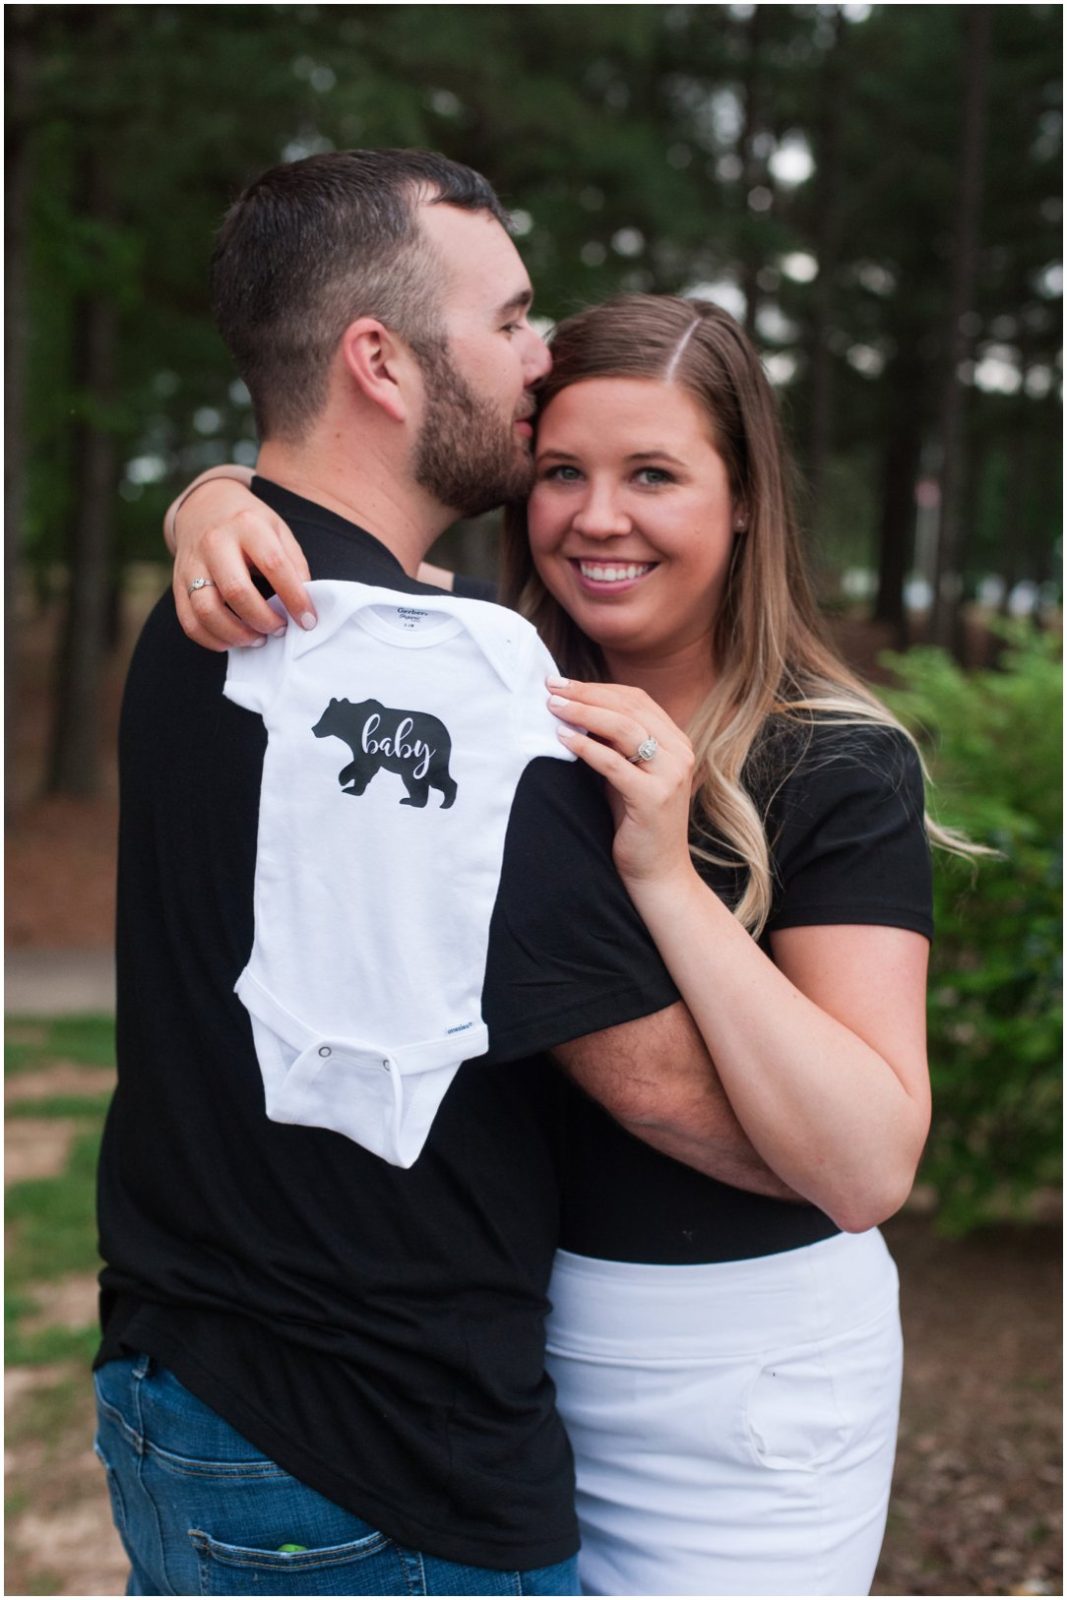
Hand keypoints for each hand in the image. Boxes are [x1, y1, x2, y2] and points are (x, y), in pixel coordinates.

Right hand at [172, 478, 314, 650]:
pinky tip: (233, 641)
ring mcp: (192, 563)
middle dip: (263, 620)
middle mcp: (215, 542)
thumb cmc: (249, 524)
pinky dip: (212, 639)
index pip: (274, 565)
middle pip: (236, 590)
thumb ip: (294, 564)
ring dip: (236, 634)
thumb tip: (305, 604)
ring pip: (207, 610)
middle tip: (279, 629)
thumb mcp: (278, 530)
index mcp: (247, 525)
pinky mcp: (177, 582)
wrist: (204, 507)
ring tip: (257, 639)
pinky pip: (189, 621)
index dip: (294, 598)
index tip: (308, 621)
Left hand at [546, 676, 697, 887]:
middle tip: (551, 688)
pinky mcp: (653, 797)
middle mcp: (679, 753)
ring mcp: (670, 774)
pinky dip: (586, 747)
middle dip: (586, 694)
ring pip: (623, 728)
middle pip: (628, 707)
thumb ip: (612, 744)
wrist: (658, 873)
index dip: (597, 687)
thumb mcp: (625, 773)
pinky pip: (614, 763)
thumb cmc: (636, 823)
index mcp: (676, 742)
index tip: (562, 682)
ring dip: (584, 713)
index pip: (636, 699)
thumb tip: (575, 711)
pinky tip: (563, 738)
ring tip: (553, 707)